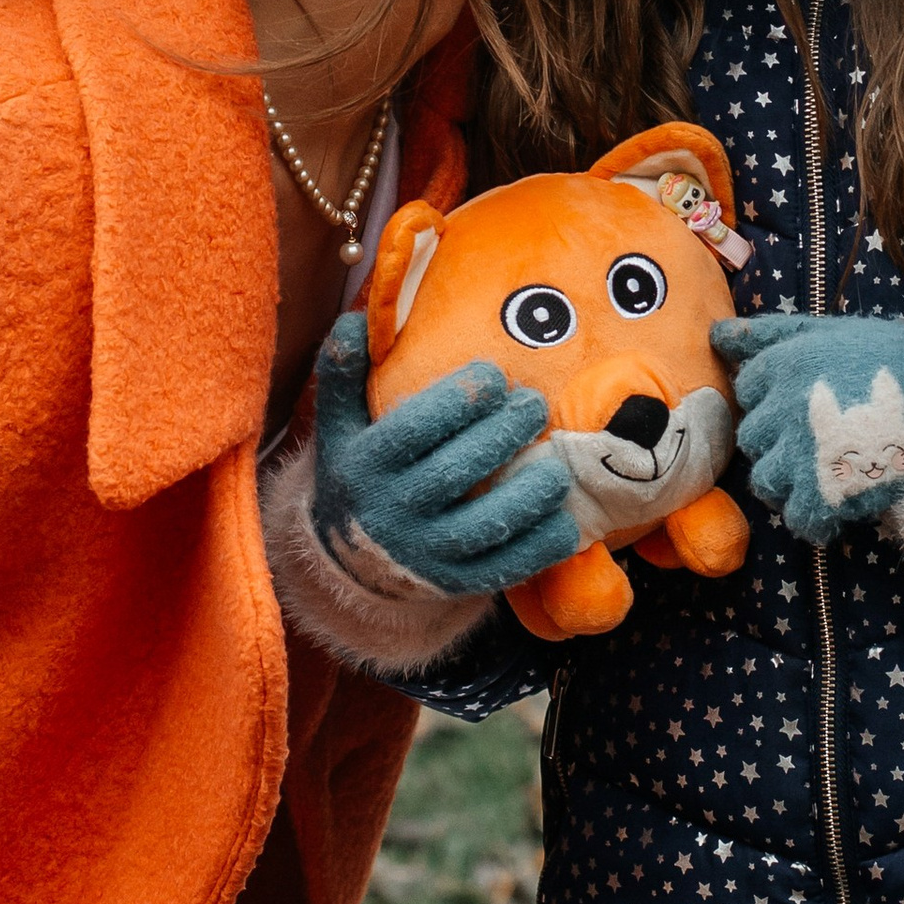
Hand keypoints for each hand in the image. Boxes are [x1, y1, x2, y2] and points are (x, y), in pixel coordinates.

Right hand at [311, 314, 581, 594]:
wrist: (349, 560)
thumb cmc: (359, 471)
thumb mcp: (338, 425)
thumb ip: (342, 374)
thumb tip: (353, 320)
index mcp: (364, 466)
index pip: (413, 430)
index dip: (457, 401)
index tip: (494, 376)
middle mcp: (390, 513)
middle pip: (453, 473)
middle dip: (502, 435)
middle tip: (535, 404)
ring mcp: (423, 554)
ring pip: (483, 526)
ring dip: (528, 492)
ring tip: (559, 462)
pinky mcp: (453, 583)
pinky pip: (502, 568)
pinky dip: (539, 547)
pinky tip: (565, 518)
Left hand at [712, 311, 903, 545]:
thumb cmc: (891, 360)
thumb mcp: (827, 332)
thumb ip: (768, 334)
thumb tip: (717, 335)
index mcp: (782, 366)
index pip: (748, 388)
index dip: (774, 396)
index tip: (807, 400)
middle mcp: (782, 409)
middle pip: (753, 438)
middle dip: (779, 440)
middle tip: (818, 438)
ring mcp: (800, 455)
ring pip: (767, 481)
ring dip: (790, 481)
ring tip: (825, 471)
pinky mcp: (823, 496)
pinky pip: (797, 518)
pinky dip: (814, 517)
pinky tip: (837, 500)